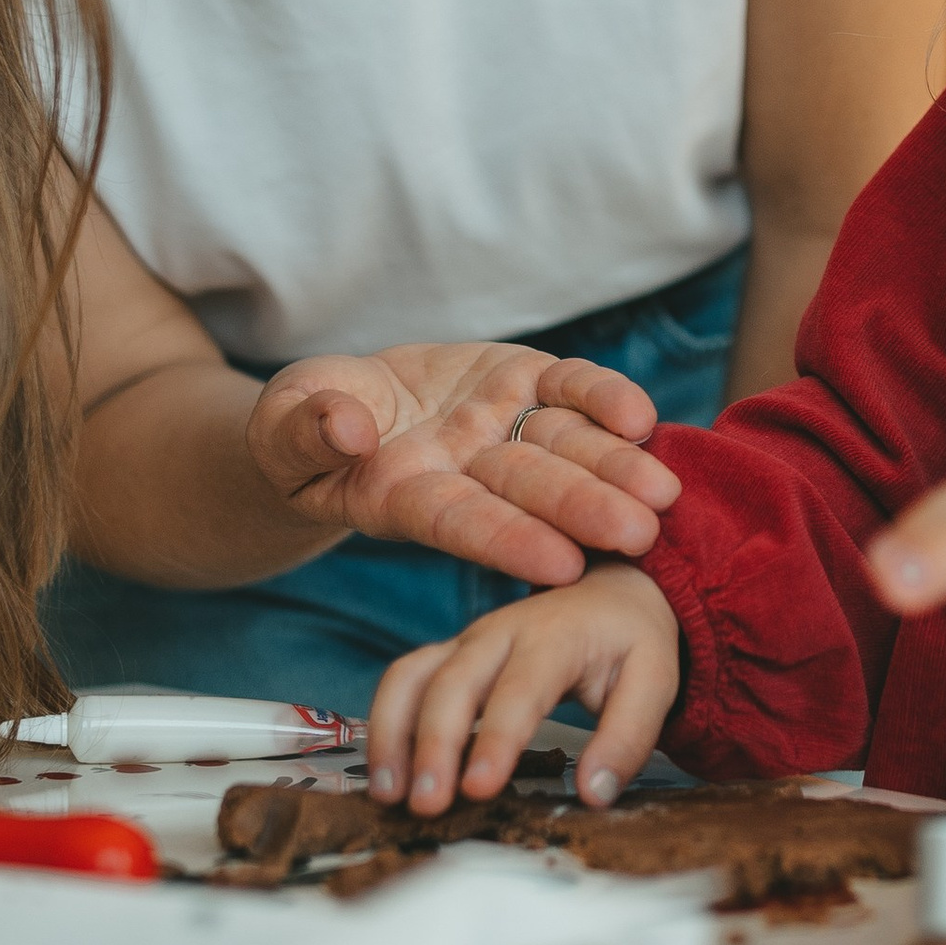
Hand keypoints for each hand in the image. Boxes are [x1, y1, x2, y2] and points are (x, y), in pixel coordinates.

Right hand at [246, 346, 680, 584]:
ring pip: (563, 446)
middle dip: (583, 509)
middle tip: (640, 534)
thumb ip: (305, 430)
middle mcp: (464, 470)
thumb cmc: (299, 431)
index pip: (460, 522)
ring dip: (613, 467)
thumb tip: (348, 429)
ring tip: (663, 492)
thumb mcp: (281, 427)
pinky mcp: (520, 380)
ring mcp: (499, 426)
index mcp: (403, 496)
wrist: (340, 408)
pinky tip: (641, 418)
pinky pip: (569, 388)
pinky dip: (605, 399)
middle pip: (529, 490)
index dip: (509, 540)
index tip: (560, 564)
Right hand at [368, 566, 680, 812]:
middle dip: (434, 745)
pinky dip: (385, 723)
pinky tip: (385, 775)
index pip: (520, 689)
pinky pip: (403, 681)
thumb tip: (594, 794)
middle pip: (453, 682)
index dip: (497, 739)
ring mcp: (467, 642)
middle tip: (428, 805)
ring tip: (390, 795)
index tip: (479, 788)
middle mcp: (500, 632)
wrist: (613, 589)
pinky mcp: (449, 656)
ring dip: (393, 734)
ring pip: (412, 677)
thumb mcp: (656, 681)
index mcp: (556, 635)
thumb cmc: (631, 640)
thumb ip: (628, 738)